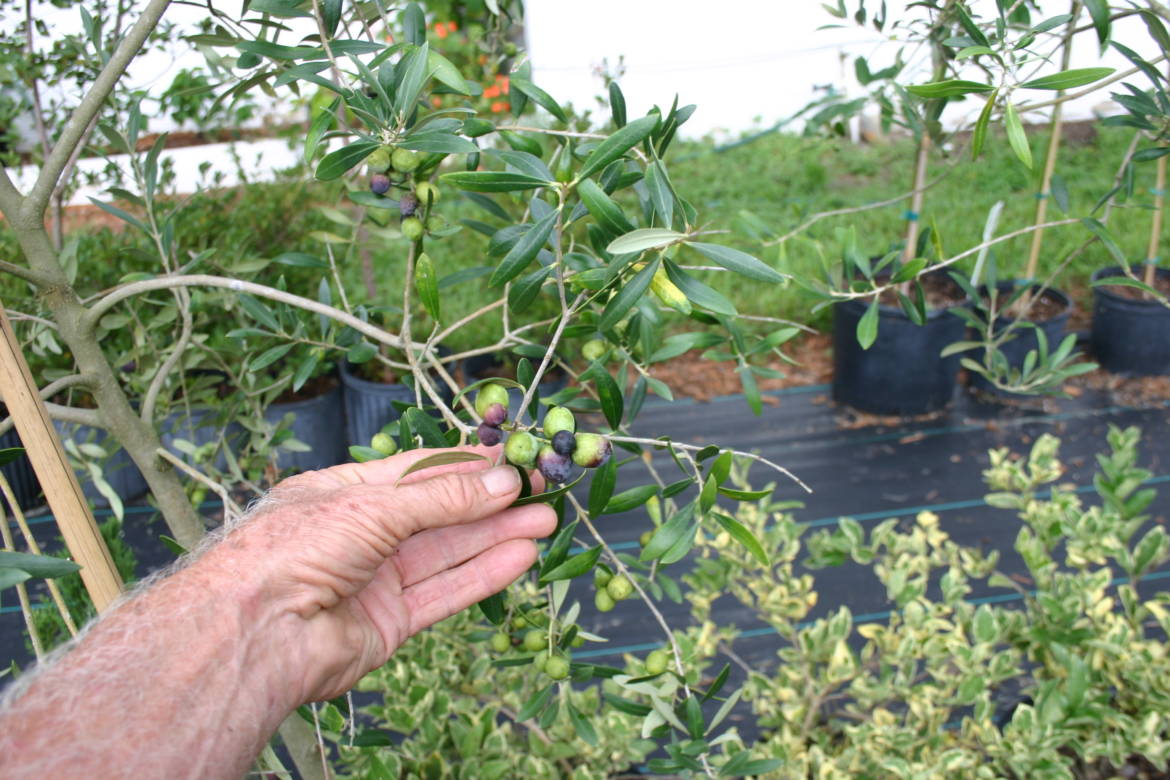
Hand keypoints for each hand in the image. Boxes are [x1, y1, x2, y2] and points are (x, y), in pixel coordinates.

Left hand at [204, 445, 553, 704]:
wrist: (256, 633)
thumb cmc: (297, 548)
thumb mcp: (375, 506)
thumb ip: (444, 498)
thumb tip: (502, 481)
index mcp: (341, 494)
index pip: (415, 472)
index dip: (464, 465)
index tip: (510, 457)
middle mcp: (359, 535)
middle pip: (438, 514)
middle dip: (490, 502)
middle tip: (541, 490)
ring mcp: (374, 580)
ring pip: (446, 553)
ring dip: (496, 536)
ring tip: (546, 520)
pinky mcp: (388, 623)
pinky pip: (443, 593)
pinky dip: (482, 575)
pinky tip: (520, 556)